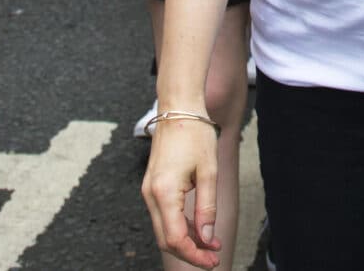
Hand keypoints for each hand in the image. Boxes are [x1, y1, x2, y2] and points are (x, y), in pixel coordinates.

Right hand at [143, 113, 221, 267]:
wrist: (177, 108)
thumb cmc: (195, 134)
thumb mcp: (209, 171)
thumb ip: (207, 207)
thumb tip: (207, 238)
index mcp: (164, 192)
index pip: (175, 239)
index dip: (194, 255)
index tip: (214, 259)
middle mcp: (150, 195)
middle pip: (166, 239)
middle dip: (190, 252)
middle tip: (214, 257)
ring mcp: (149, 191)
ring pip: (164, 229)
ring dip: (186, 240)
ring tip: (211, 244)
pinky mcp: (153, 186)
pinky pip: (164, 215)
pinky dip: (180, 226)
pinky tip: (199, 227)